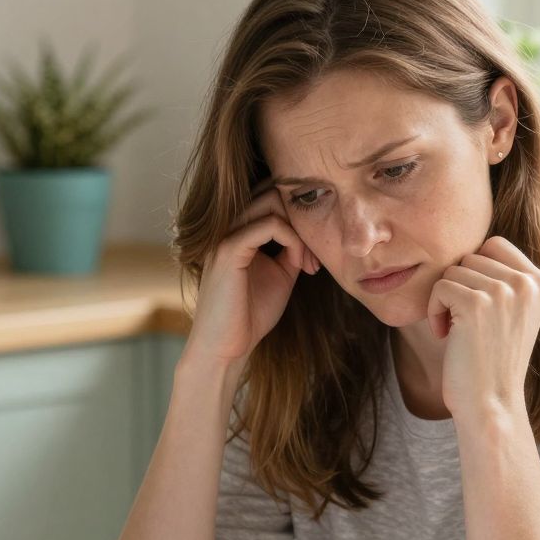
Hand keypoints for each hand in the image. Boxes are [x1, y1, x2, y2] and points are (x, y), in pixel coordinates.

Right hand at [185, 184, 319, 374]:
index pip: (269, 196)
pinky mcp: (228, 250)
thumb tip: (309, 232)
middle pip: (272, 191)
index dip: (298, 218)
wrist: (227, 348)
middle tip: (314, 258)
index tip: (314, 258)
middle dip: (302, 219)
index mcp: (237, 231)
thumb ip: (291, 249)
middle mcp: (227, 227)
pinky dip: (292, 240)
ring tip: (308, 263)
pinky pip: (268, 224)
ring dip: (300, 230)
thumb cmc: (250, 315)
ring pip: (271, 201)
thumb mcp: (280, 274)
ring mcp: (225, 236)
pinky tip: (299, 265)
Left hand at [426, 236, 539, 427]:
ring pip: (452, 270)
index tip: (477, 307)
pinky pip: (439, 287)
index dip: (475, 273)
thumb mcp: (512, 313)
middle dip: (459, 288)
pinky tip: (446, 335)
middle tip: (465, 323)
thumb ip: (504, 278)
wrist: (491, 404)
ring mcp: (503, 291)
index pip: (494, 245)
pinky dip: (434, 311)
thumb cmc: (492, 361)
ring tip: (458, 331)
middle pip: (470, 257)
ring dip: (445, 300)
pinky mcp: (476, 304)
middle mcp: (527, 282)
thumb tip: (474, 240)